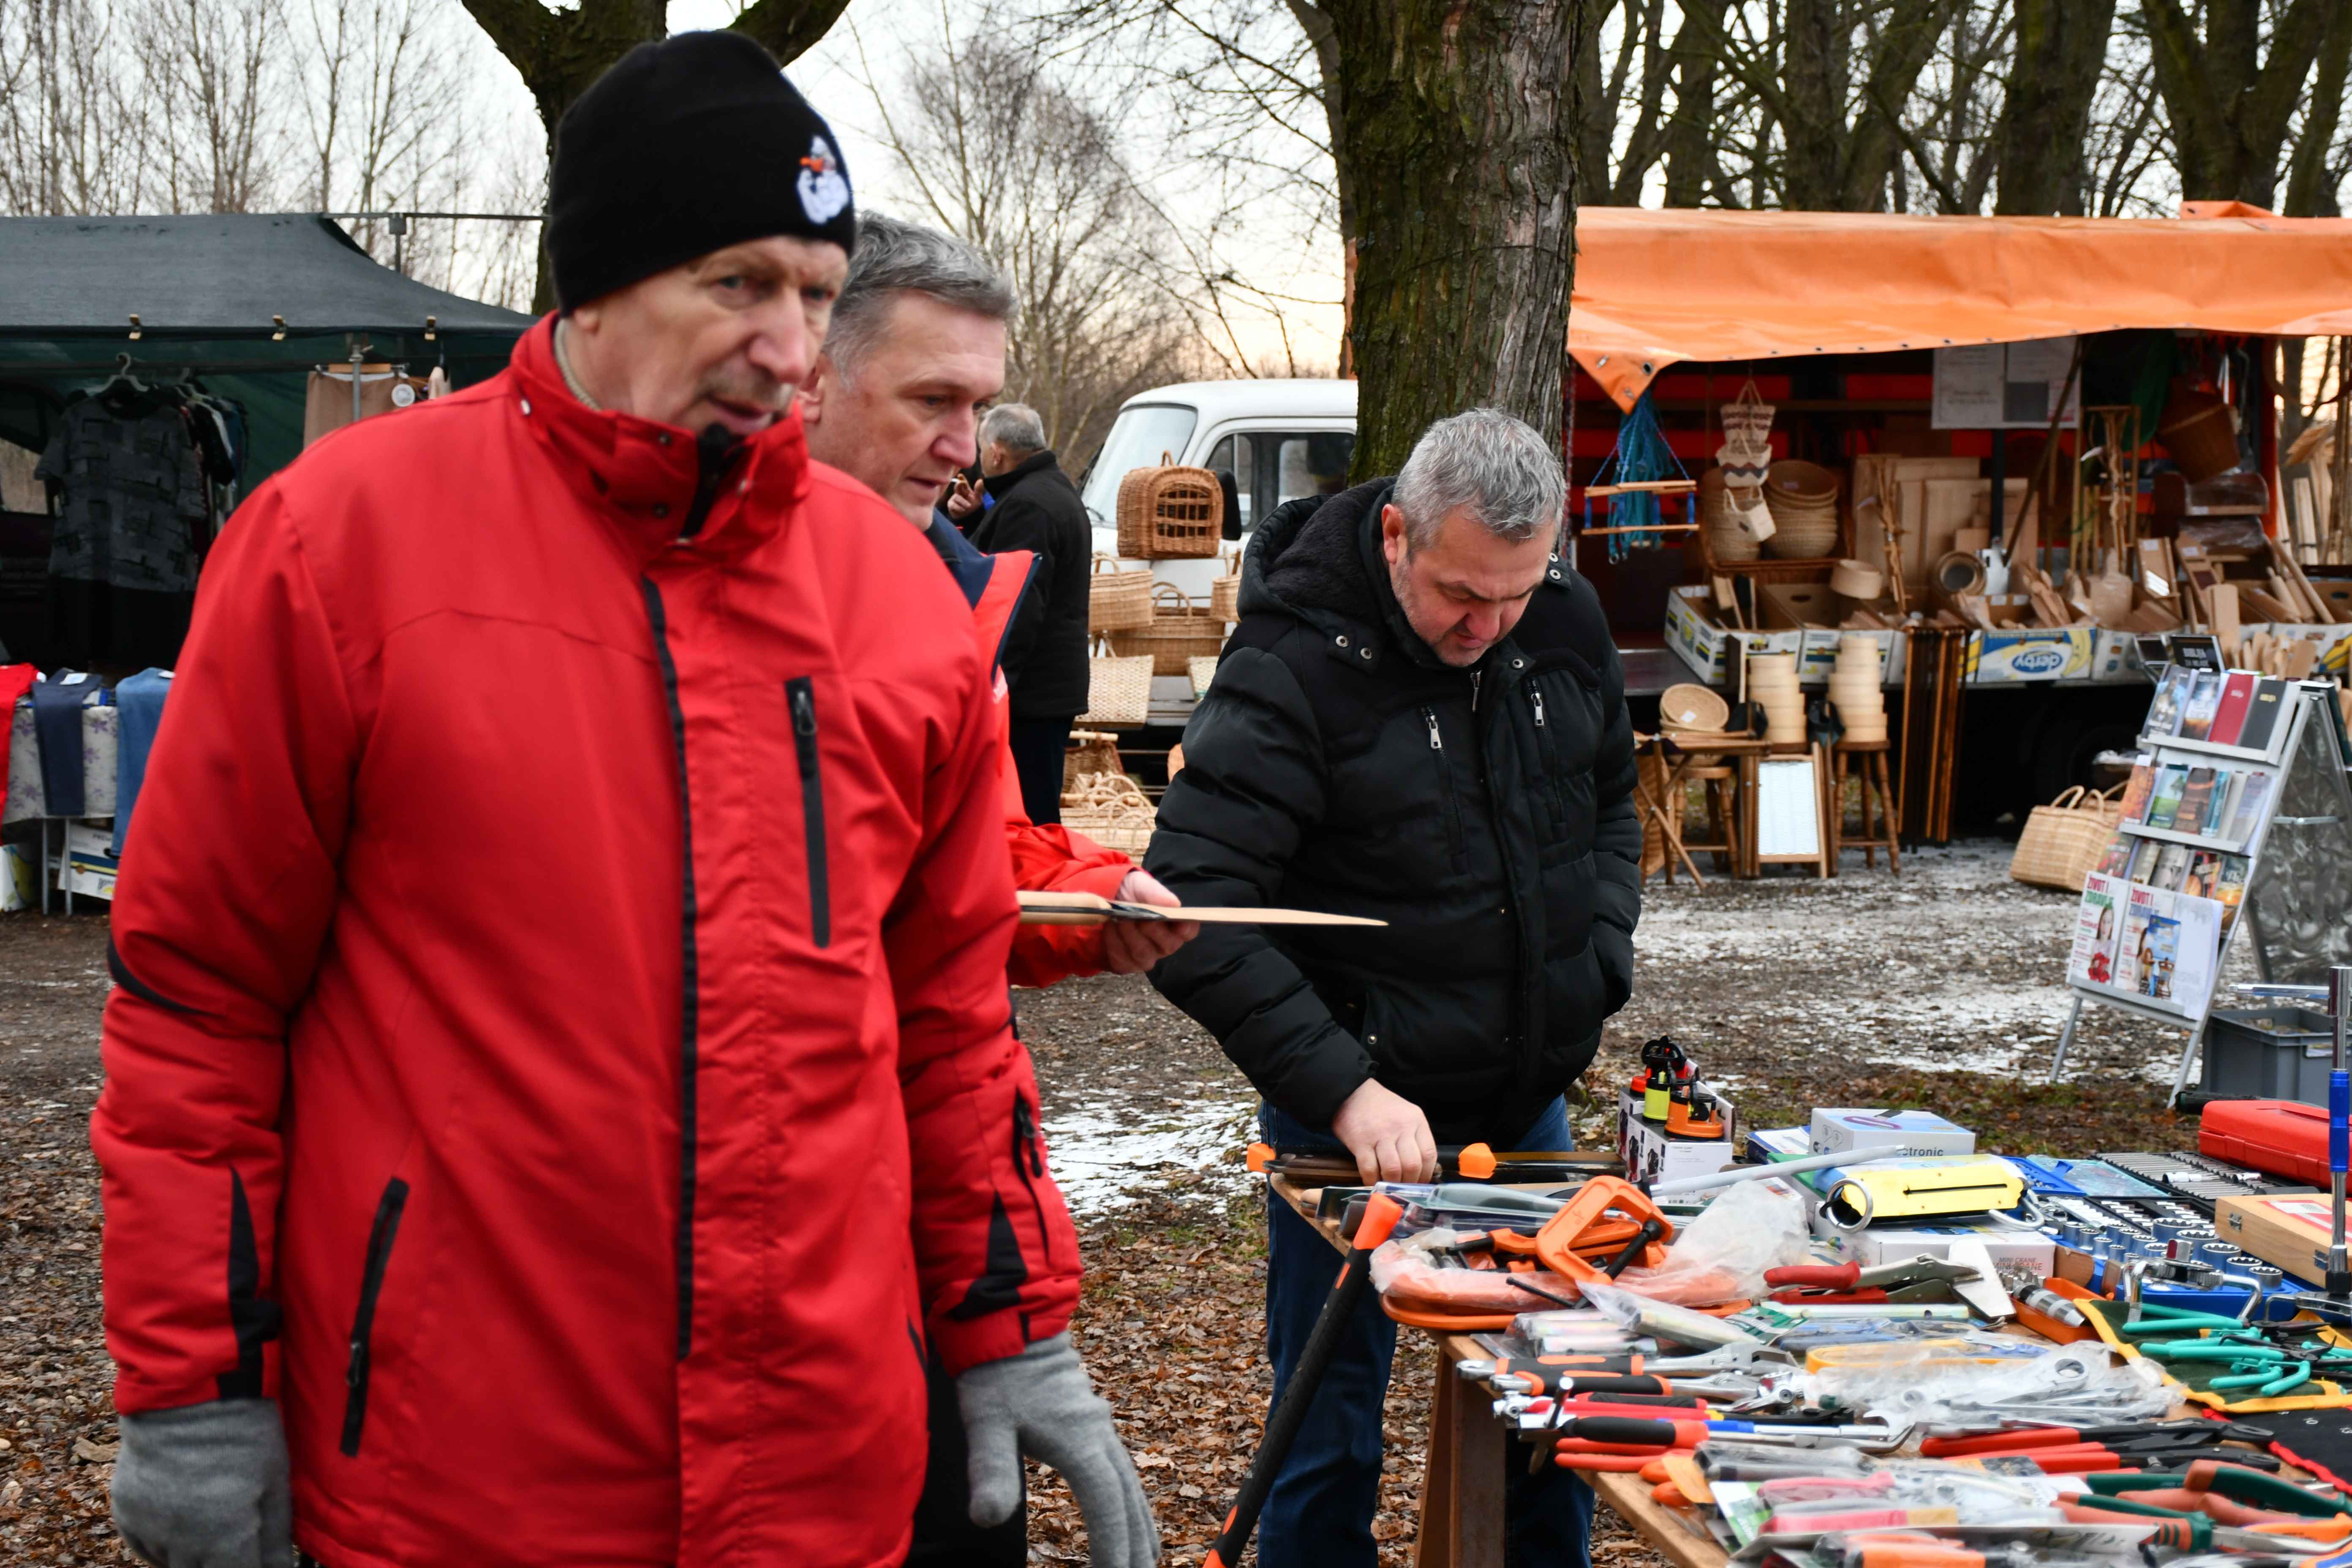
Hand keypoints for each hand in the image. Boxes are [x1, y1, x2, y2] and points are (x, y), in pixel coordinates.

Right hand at [112, 1397, 291, 1567]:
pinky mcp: (125, 1514)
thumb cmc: (244, 1433)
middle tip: (236, 1541)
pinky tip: (183, 1518)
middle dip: (221, 1562)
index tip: (258, 1558)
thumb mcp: (275, 1482)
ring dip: (192, 1556)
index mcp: (224, 1540)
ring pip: (172, 1565)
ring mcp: (149, 1531)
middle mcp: (181, 1545)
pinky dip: (164, 1542)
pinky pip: (145, 1546)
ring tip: (211, 1523)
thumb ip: (276, 1536)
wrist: (189, 1393)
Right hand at [946, 474, 982, 519]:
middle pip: (957, 486)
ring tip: (969, 506)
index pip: (963, 483)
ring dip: (963, 502)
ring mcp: (954, 498)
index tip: (960, 475)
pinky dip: (959, 507)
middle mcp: (959, 492)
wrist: (969, 517)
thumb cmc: (973, 506)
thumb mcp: (978, 498)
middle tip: (961, 483)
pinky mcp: (951, 505)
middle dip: (959, 484)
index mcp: (966, 489)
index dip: (961, 479)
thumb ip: (978, 490)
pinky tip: (963, 509)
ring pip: (957, 497)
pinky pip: (953, 505)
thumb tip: (980, 480)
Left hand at [959, 1332, 1159, 1566]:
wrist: (1011, 1321)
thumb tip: (986, 1520)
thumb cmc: (995, 1373)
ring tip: (1146, 1560)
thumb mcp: (985, 1421)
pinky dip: (1132, 1500)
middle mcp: (1099, 1434)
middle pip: (1129, 1500)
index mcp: (1078, 1440)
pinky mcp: (1093, 1422)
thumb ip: (989, 1469)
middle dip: (1135, 1546)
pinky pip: (1124, 1469)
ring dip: (1140, 1525)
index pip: (1105, 1504)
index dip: (1112, 1547)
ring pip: (1132, 1484)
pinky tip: (1129, 1514)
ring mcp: (1100, 1426)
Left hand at [1102, 870, 1198, 974]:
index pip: (1189, 931)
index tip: (1179, 921)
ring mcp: (1147, 958)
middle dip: (1150, 929)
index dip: (1186, 928)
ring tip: (1118, 920)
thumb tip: (1174, 904)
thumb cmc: (1131, 894)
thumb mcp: (1140, 886)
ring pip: (1143, 954)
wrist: (1105, 904)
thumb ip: (1155, 893)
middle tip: (1135, 916)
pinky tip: (1109, 929)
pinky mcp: (1127, 965)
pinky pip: (1123, 961)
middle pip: (1167, 945)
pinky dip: (1114, 944)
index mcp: (1175, 925)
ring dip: (1129, 936)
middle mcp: (1165, 945)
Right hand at [1330, 1077, 1436, 1184]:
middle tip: (1403, 1188)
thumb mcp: (1405, 1113)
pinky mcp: (1360, 1142)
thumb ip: (1414, 1136)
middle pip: (1412, 1165)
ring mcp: (1380, 1135)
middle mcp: (1400, 1127)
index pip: (1429, 1154)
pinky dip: (1372, 1180)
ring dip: (1392, 1184)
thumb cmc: (1381, 1107)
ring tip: (1389, 1186)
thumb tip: (1420, 1169)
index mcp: (1415, 1120)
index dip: (1426, 1174)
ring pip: (1393, 1169)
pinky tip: (1372, 1181)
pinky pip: (1369, 1169)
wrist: (1350, 1092)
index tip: (1420, 1183)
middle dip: (1409, 1183)